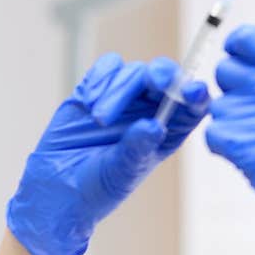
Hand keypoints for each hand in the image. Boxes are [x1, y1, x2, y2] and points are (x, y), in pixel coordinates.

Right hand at [6, 53, 209, 254]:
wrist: (57, 188)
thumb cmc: (98, 187)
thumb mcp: (121, 173)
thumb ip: (137, 148)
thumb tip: (155, 125)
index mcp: (169, 131)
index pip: (193, 106)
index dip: (197, 93)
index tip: (192, 91)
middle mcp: (152, 110)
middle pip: (167, 78)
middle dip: (163, 74)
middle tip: (153, 81)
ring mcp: (126, 97)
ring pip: (135, 71)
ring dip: (119, 90)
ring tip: (99, 120)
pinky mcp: (97, 88)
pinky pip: (107, 67)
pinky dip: (101, 78)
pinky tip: (89, 102)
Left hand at [205, 24, 254, 254]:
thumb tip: (238, 74)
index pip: (247, 38)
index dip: (235, 52)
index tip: (240, 70)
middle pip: (224, 71)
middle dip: (231, 94)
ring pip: (217, 107)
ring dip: (230, 128)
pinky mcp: (244, 144)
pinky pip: (212, 135)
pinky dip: (225, 151)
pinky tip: (252, 162)